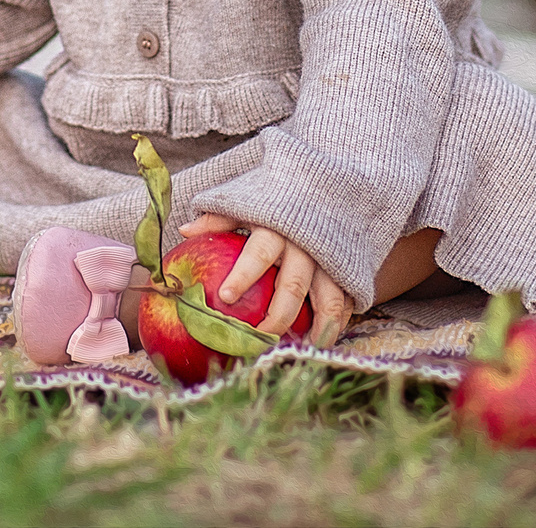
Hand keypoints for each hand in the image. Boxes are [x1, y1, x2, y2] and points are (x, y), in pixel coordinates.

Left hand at [182, 214, 353, 348]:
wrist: (331, 183)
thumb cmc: (279, 197)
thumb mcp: (249, 198)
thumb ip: (220, 216)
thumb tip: (185, 231)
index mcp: (279, 226)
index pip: (258, 253)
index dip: (243, 275)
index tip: (225, 297)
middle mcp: (307, 245)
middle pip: (293, 287)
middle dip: (276, 318)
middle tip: (257, 341)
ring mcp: (333, 259)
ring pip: (329, 302)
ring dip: (314, 332)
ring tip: (297, 351)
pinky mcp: (351, 270)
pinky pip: (347, 303)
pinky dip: (337, 325)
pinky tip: (320, 342)